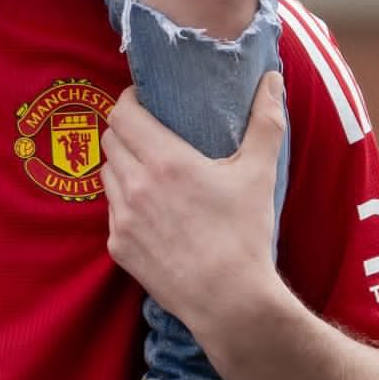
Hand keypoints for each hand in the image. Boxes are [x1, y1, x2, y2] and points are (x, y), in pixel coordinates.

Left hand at [98, 75, 288, 342]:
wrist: (229, 300)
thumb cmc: (245, 234)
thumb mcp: (259, 173)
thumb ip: (265, 121)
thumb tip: (272, 78)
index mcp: (165, 160)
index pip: (122, 112)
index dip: (130, 100)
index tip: (146, 101)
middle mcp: (135, 185)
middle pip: (110, 139)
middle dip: (126, 130)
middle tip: (150, 132)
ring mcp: (122, 218)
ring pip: (106, 173)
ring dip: (122, 164)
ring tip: (149, 169)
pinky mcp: (118, 247)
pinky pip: (111, 210)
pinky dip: (124, 201)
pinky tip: (151, 208)